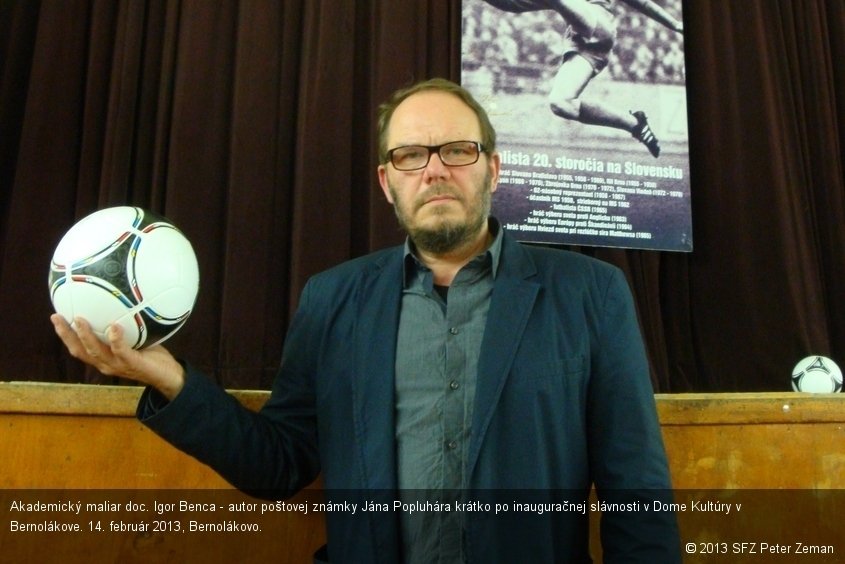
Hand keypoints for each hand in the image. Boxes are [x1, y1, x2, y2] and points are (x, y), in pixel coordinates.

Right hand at [50, 314, 185, 399]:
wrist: (169, 375)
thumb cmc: (150, 356)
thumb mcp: (134, 339)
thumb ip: (124, 327)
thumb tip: (121, 302)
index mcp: (103, 358)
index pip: (78, 347)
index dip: (65, 335)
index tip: (56, 317)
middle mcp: (106, 364)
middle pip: (79, 350)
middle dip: (66, 334)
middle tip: (57, 317)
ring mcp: (118, 365)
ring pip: (96, 352)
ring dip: (86, 336)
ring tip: (79, 319)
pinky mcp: (133, 364)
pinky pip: (122, 352)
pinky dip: (116, 340)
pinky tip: (114, 327)